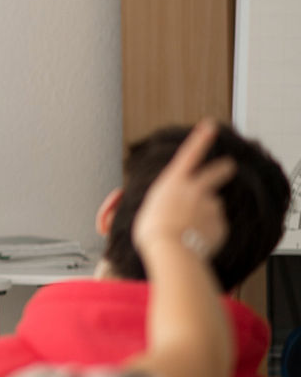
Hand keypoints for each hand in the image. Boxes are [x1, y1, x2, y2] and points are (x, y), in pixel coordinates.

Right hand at [133, 119, 233, 262]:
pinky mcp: (220, 224)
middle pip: (216, 172)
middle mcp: (195, 189)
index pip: (190, 154)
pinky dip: (208, 232)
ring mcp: (210, 206)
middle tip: (228, 166)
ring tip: (190, 229)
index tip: (210, 125)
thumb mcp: (147, 210)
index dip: (201, 138)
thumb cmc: (154, 232)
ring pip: (212, 206)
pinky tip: (195, 240)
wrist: (172, 251)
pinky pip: (215, 227)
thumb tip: (174, 205)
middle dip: (224, 168)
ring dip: (205, 214)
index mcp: (173, 182)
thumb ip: (165, 202)